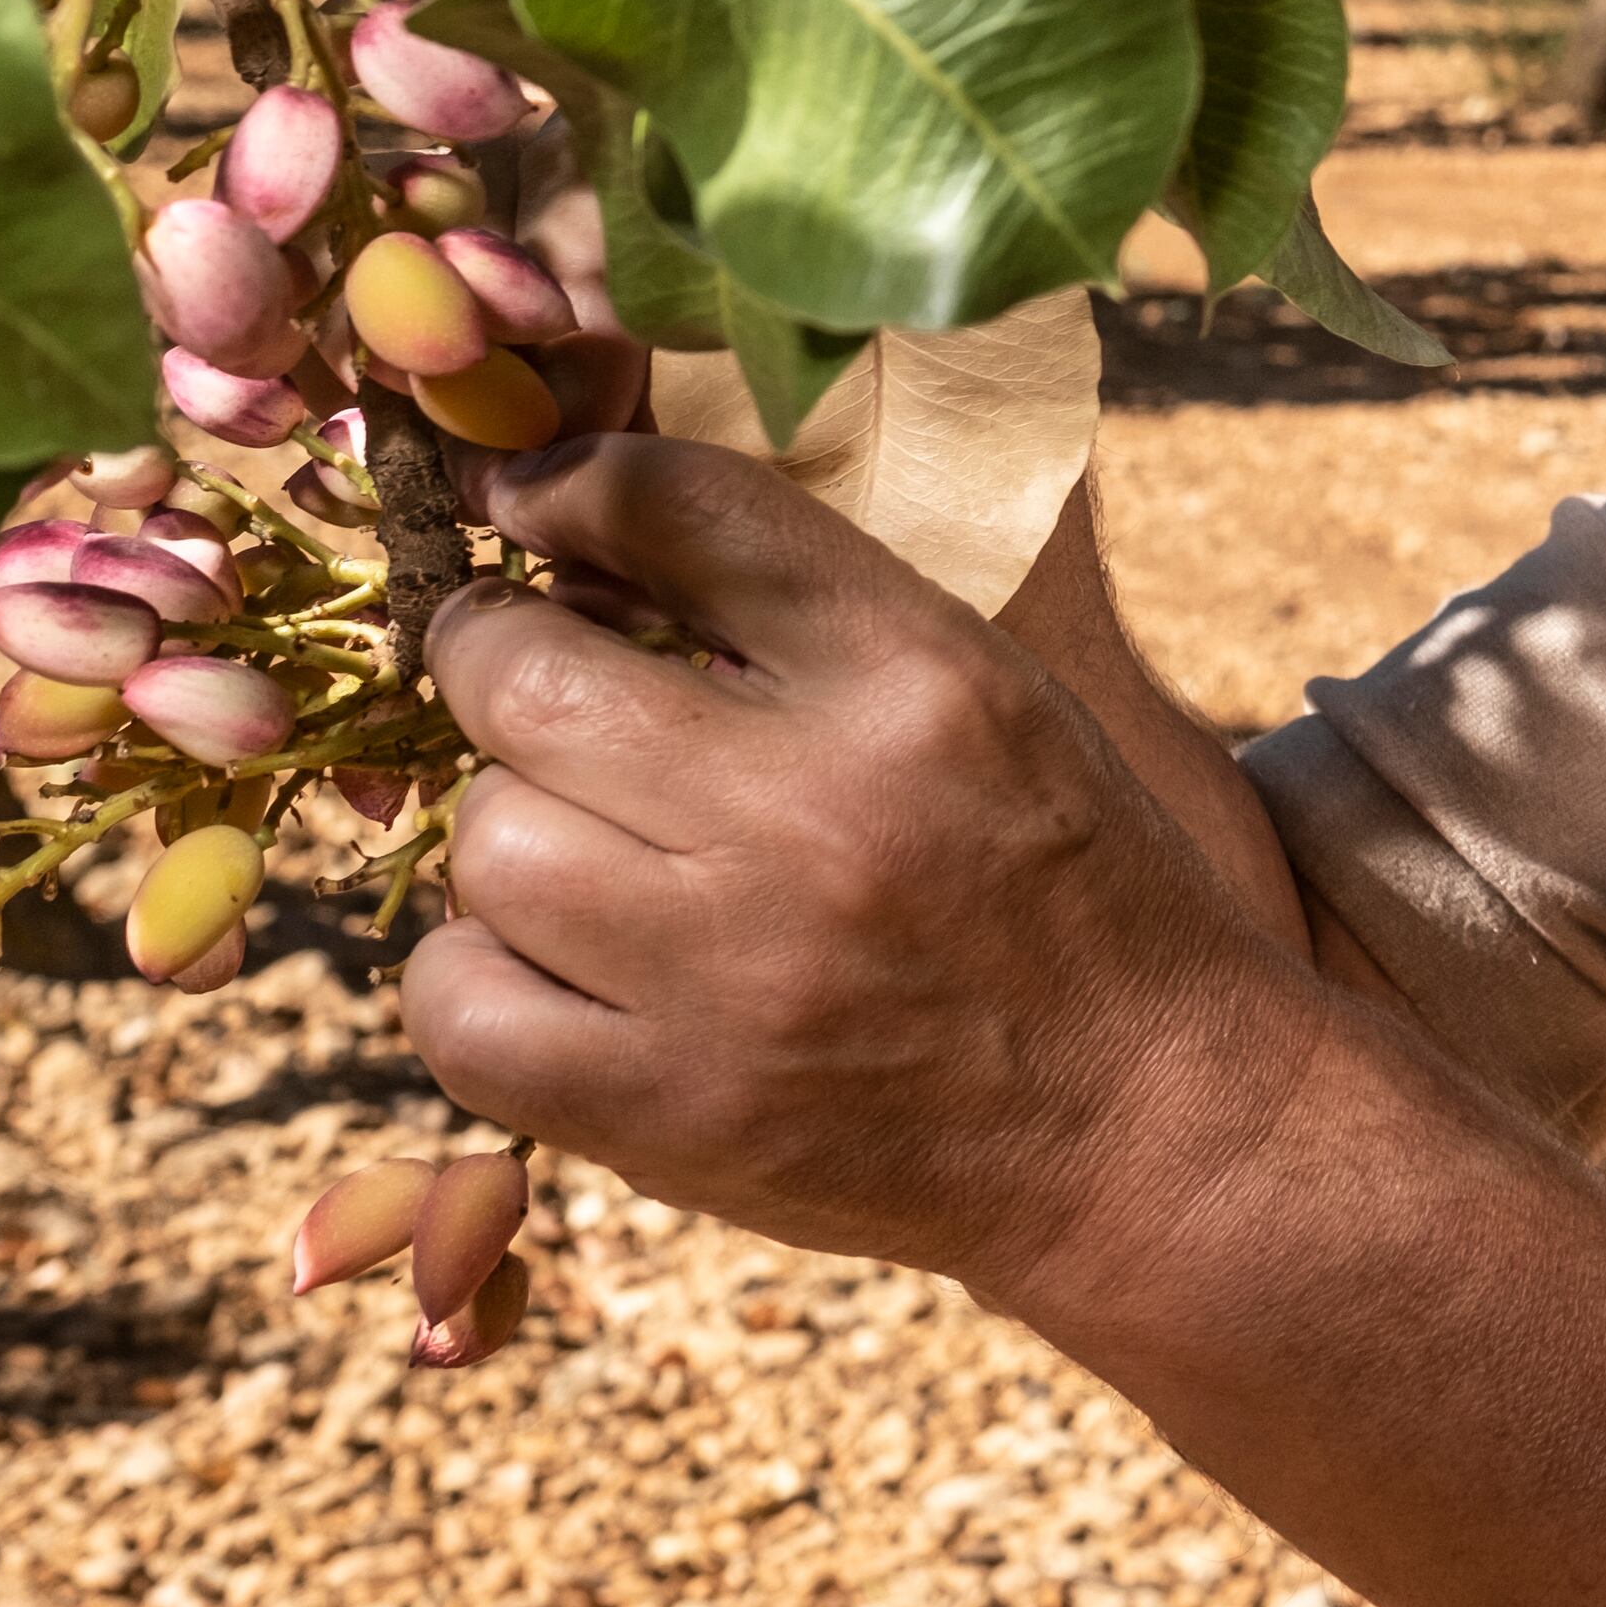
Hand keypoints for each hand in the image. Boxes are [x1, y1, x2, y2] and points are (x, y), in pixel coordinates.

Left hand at [401, 434, 1324, 1301]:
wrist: (1150, 1122)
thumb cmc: (1068, 888)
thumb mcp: (997, 702)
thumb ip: (817, 622)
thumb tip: (575, 547)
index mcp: (927, 682)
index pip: (687, 510)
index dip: (568, 484)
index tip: (521, 499)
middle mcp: (825, 811)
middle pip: (526, 678)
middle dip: (493, 660)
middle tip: (514, 678)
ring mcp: (736, 972)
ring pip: (485, 840)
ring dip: (512, 834)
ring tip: (585, 853)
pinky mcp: (672, 1112)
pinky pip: (455, 1006)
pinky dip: (477, 977)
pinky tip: (556, 971)